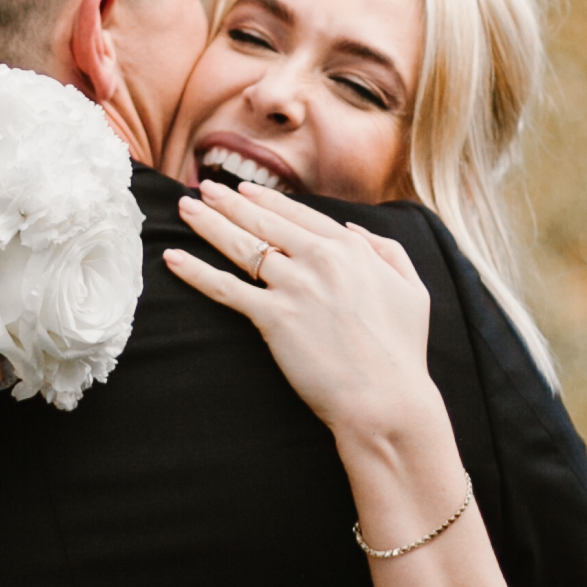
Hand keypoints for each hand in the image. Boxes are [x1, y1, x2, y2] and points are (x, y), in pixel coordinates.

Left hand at [164, 180, 438, 445]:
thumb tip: (352, 229)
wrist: (385, 398)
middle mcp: (319, 259)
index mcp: (351, 248)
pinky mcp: (273, 318)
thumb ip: (387, 250)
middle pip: (263, 221)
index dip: (267, 199)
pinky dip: (196, 272)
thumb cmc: (402, 352)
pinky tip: (173, 259)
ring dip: (208, 223)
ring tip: (185, 209)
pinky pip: (226, 288)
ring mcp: (294, 286)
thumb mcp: (412, 289)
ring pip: (241, 246)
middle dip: (228, 202)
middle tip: (202, 188)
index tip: (244, 190)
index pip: (299, 214)